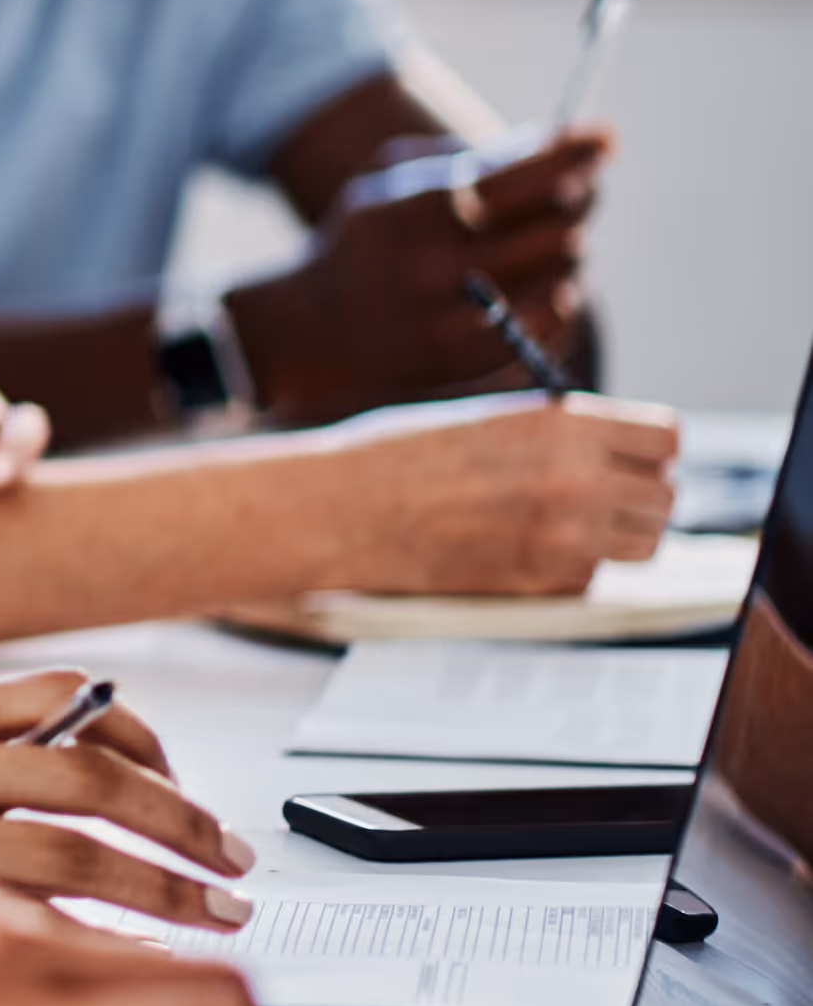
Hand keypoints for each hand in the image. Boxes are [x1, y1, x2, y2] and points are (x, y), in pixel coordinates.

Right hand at [0, 672, 254, 991]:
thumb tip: (29, 799)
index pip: (61, 699)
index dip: (142, 740)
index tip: (177, 782)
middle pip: (96, 770)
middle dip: (183, 818)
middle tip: (233, 858)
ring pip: (87, 846)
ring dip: (170, 886)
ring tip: (217, 920)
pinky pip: (36, 919)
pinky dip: (99, 941)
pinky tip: (131, 970)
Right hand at [232, 128, 606, 420]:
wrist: (315, 328)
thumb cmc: (368, 240)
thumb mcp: (394, 182)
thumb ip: (469, 158)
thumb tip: (559, 139)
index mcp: (413, 206)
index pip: (519, 173)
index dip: (570, 154)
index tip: (601, 140)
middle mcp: (432, 262)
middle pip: (556, 224)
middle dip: (575, 201)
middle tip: (578, 193)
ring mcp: (449, 317)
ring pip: (564, 274)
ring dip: (568, 252)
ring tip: (553, 243)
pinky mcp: (466, 361)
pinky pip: (549, 323)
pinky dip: (559, 299)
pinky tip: (546, 288)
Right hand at [325, 391, 678, 593]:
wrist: (340, 511)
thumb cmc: (396, 457)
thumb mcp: (486, 419)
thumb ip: (556, 433)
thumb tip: (609, 452)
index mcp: (562, 425)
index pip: (666, 439)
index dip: (648, 450)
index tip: (630, 457)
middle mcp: (577, 481)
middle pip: (664, 497)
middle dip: (636, 496)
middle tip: (598, 495)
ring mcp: (565, 539)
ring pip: (643, 545)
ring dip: (615, 536)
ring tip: (567, 524)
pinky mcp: (544, 585)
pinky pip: (591, 578)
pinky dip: (568, 568)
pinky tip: (519, 549)